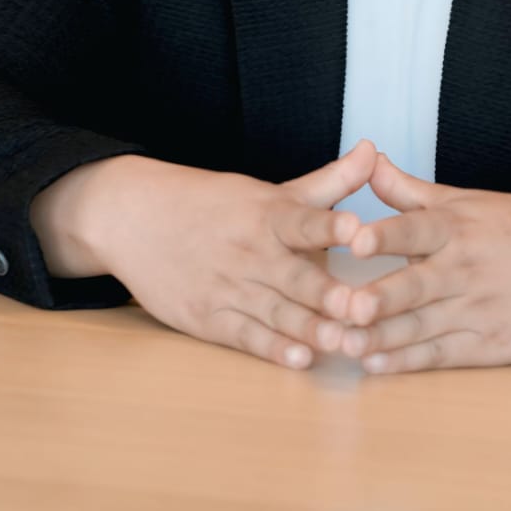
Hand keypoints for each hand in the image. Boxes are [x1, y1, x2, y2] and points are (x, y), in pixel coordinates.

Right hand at [74, 140, 377, 368]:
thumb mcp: (273, 191)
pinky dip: (272, 349)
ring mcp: (229, 287)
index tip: (357, 228)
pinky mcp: (210, 318)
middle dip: (328, 294)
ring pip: (277, 312)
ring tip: (344, 343)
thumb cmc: (215, 204)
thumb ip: (330, 180)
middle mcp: (252, 252)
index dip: (330, 224)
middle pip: (295, 276)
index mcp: (269, 216)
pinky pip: (247, 336)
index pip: (303, 220)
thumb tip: (374, 150)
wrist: (135, 218)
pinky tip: (299, 359)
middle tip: (362, 307)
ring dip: (310, 329)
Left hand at [336, 152, 510, 371]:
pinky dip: (408, 362)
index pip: (416, 229)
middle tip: (343, 306)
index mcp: (457, 228)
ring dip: (381, 338)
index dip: (386, 235)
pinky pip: (440, 355)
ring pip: (421, 326)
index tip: (355, 240)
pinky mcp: (488, 345)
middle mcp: (463, 269)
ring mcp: (476, 310)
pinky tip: (376, 365)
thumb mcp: (468, 201)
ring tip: (345, 344)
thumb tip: (367, 160)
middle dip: (379, 298)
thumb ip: (411, 190)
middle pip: (415, 286)